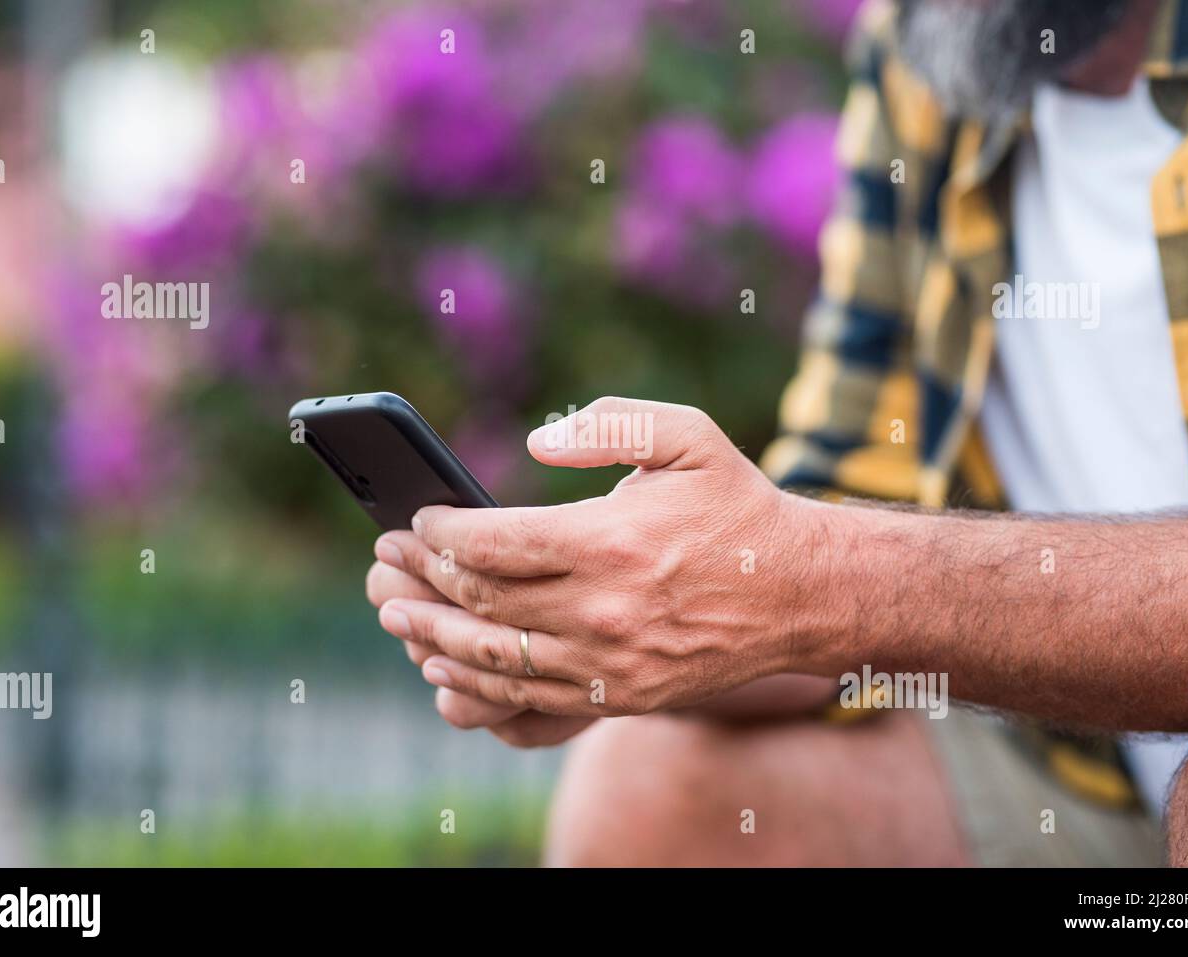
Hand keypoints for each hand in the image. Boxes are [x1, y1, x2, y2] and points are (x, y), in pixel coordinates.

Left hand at [375, 397, 821, 716]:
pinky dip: (478, 688)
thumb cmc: (738, 507)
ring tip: (396, 616)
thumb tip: (539, 437)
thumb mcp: (687, 437)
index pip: (492, 544)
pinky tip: (447, 671)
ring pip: (494, 659)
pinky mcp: (622, 699)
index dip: (441, 533)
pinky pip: (530, 703)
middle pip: (480, 602)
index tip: (418, 520)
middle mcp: (602, 610)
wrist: (801, 594)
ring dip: (432, 637)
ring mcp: (610, 664)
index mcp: (609, 542)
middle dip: (421, 580)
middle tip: (385, 564)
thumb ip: (610, 423)